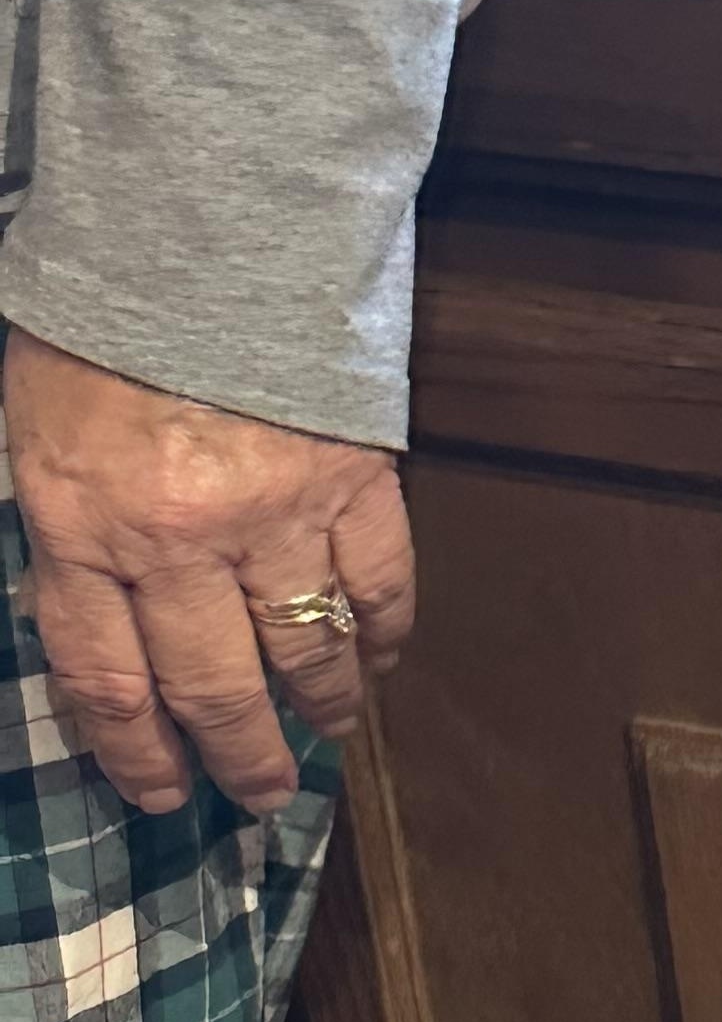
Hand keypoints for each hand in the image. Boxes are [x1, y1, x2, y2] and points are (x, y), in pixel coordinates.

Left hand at [3, 331, 416, 814]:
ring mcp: (277, 520)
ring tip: (324, 735)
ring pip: (308, 656)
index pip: (108, 676)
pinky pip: (382, 594)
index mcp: (85, 523)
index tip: (160, 792)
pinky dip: (384, 640)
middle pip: (216, 689)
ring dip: (320, 711)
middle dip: (240, 758)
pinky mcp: (354, 490)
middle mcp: (180, 541)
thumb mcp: (38, 432)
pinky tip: (377, 660)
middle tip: (259, 793)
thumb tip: (101, 630)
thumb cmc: (98, 326)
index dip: (134, 752)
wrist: (191, 229)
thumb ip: (69, 533)